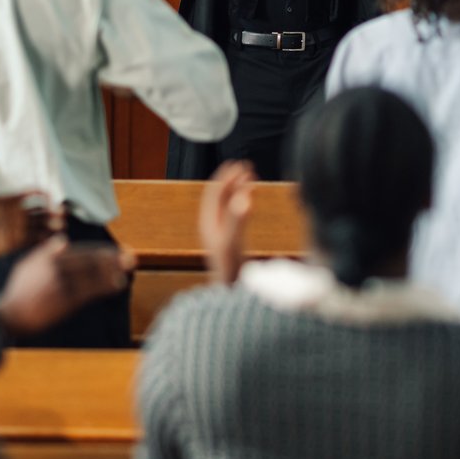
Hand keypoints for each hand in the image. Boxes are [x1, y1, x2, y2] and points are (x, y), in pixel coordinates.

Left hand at [0, 193, 61, 262]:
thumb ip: (12, 199)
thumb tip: (30, 196)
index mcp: (14, 203)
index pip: (34, 195)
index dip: (45, 196)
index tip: (51, 199)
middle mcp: (19, 215)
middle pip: (41, 211)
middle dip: (53, 212)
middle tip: (62, 215)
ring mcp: (20, 228)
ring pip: (41, 225)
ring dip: (52, 225)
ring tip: (61, 227)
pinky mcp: (19, 242)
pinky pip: (36, 239)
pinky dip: (45, 238)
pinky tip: (52, 238)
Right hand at [0, 237, 136, 338]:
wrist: (9, 315)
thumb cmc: (19, 290)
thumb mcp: (28, 265)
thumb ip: (46, 252)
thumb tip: (64, 240)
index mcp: (47, 256)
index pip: (80, 251)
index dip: (100, 251)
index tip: (116, 251)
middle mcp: (54, 267)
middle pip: (89, 260)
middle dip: (111, 258)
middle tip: (130, 256)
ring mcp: (59, 284)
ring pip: (91, 274)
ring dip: (112, 270)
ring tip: (127, 269)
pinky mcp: (62, 300)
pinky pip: (88, 291)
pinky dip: (104, 286)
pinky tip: (117, 284)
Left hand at [199, 161, 254, 284]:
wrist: (230, 294)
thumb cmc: (229, 270)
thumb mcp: (232, 241)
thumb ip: (237, 219)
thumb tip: (244, 195)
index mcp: (208, 223)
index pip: (214, 193)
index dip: (226, 177)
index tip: (238, 165)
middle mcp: (213, 226)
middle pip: (221, 197)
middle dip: (232, 181)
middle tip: (246, 167)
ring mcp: (221, 233)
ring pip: (227, 205)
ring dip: (237, 190)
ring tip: (250, 177)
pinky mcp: (230, 240)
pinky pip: (234, 215)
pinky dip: (242, 202)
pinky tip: (251, 201)